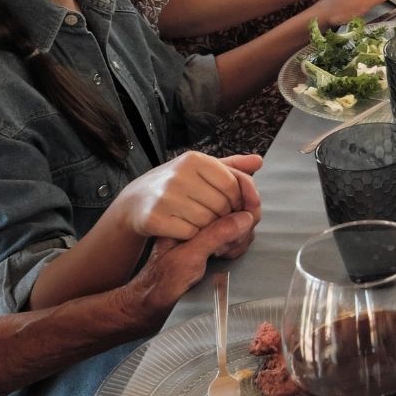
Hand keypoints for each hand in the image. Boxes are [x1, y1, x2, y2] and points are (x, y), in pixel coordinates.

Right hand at [111, 152, 261, 241]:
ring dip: (208, 228)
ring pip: (207, 221)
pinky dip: (191, 236)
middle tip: (214, 219)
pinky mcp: (154, 218)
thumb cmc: (176, 185)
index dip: (236, 199)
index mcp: (194, 159)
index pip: (232, 184)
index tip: (231, 206)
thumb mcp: (201, 170)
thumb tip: (259, 161)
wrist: (136, 202)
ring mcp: (165, 196)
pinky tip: (185, 230)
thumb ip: (231, 166)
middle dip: (223, 216)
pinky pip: (189, 233)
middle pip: (222, 204)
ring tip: (199, 223)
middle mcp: (179, 174)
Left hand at [124, 209, 258, 328]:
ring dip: (240, 239)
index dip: (242, 208)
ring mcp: (209, 223)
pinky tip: (224, 254)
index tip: (241, 229)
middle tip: (226, 247)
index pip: (229, 193)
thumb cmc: (163, 278)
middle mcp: (200, 211)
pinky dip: (237, 245)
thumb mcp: (189, 257)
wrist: (154, 296)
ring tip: (221, 253)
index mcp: (189, 206)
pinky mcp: (214, 235)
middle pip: (240, 205)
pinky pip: (239, 232)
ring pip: (243, 220)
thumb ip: (216, 235)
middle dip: (242, 228)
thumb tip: (246, 217)